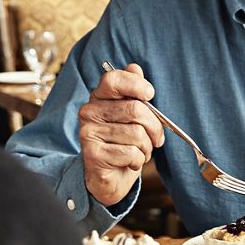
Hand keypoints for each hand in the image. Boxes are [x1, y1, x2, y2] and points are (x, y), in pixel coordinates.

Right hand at [78, 62, 162, 205]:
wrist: (111, 177)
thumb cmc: (124, 142)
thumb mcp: (132, 115)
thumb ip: (133, 91)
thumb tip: (134, 68)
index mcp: (99, 97)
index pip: (113, 79)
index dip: (136, 84)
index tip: (150, 95)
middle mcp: (89, 112)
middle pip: (135, 110)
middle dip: (154, 127)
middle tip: (156, 138)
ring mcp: (88, 133)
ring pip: (136, 134)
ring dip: (146, 147)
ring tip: (140, 151)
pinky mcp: (92, 154)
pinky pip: (131, 153)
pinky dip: (138, 160)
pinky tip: (131, 162)